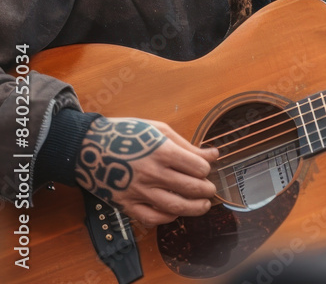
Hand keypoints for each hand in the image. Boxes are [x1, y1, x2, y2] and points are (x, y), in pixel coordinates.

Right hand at [75, 116, 218, 226]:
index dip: (205, 169)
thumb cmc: (125, 134)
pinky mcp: (127, 205)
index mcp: (161, 150)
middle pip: (189, 188)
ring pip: (175, 207)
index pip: (196, 167)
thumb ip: (186, 145)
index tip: (205, 169)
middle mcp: (151, 173)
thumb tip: (212, 155)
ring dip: (194, 208)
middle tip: (209, 189)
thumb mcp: (158, 129)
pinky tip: (175, 212)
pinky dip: (168, 218)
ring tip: (202, 205)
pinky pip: (152, 218)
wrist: (89, 147)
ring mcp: (139, 191)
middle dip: (205, 190)